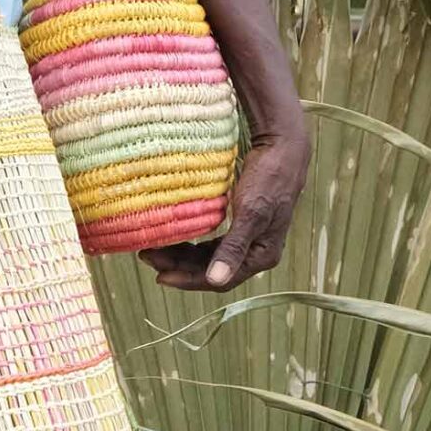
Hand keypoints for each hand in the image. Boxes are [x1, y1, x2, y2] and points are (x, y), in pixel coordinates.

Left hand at [138, 128, 309, 292]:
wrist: (282, 149)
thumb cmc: (269, 179)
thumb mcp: (251, 213)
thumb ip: (233, 248)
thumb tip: (216, 280)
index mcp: (262, 256)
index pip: (221, 281)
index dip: (189, 280)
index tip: (160, 276)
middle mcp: (255, 253)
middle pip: (212, 270)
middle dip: (179, 266)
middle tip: (148, 257)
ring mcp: (248, 240)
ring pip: (209, 257)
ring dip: (182, 256)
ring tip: (154, 249)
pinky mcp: (240, 226)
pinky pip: (212, 243)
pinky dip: (192, 244)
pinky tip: (175, 238)